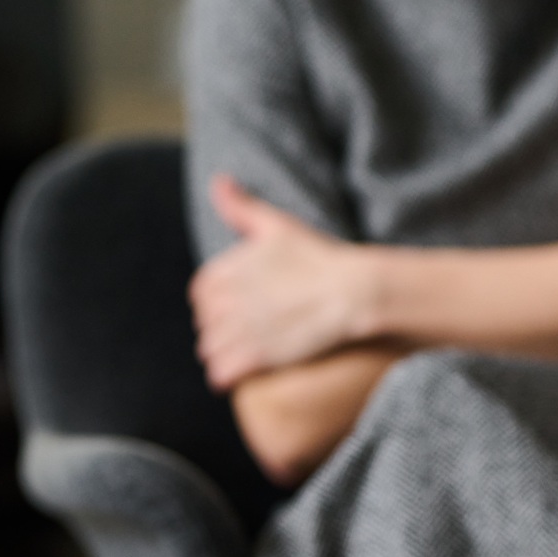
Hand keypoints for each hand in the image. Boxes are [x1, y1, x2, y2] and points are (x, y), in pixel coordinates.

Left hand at [190, 176, 376, 389]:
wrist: (356, 292)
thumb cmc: (321, 258)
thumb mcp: (279, 225)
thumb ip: (242, 207)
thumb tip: (218, 181)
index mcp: (224, 271)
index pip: (201, 293)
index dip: (221, 302)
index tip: (244, 306)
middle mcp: (226, 300)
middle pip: (205, 323)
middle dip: (222, 328)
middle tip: (252, 330)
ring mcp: (239, 329)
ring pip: (210, 349)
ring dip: (225, 353)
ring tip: (250, 351)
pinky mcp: (256, 356)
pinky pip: (221, 373)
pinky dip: (227, 375)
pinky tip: (246, 371)